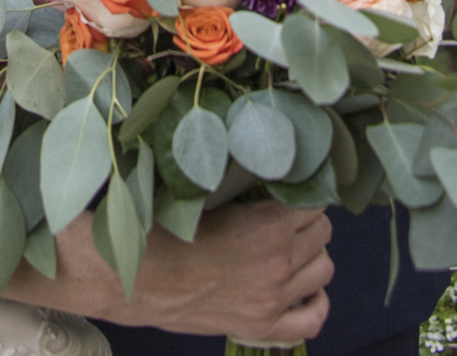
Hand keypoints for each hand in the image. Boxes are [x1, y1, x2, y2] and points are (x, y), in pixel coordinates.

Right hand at [10, 198, 331, 339]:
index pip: (315, 200)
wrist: (132, 276)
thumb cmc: (159, 224)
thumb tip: (247, 126)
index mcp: (266, 226)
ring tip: (289, 243)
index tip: (293, 177)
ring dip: (311, 255)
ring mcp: (273, 300)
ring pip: (324, 271)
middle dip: (308, 218)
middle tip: (286, 208)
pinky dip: (312, 302)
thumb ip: (233, 167)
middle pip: (323, 233)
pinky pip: (312, 320)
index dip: (306, 185)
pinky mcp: (263, 328)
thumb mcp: (197, 185)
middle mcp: (279, 265)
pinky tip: (298, 286)